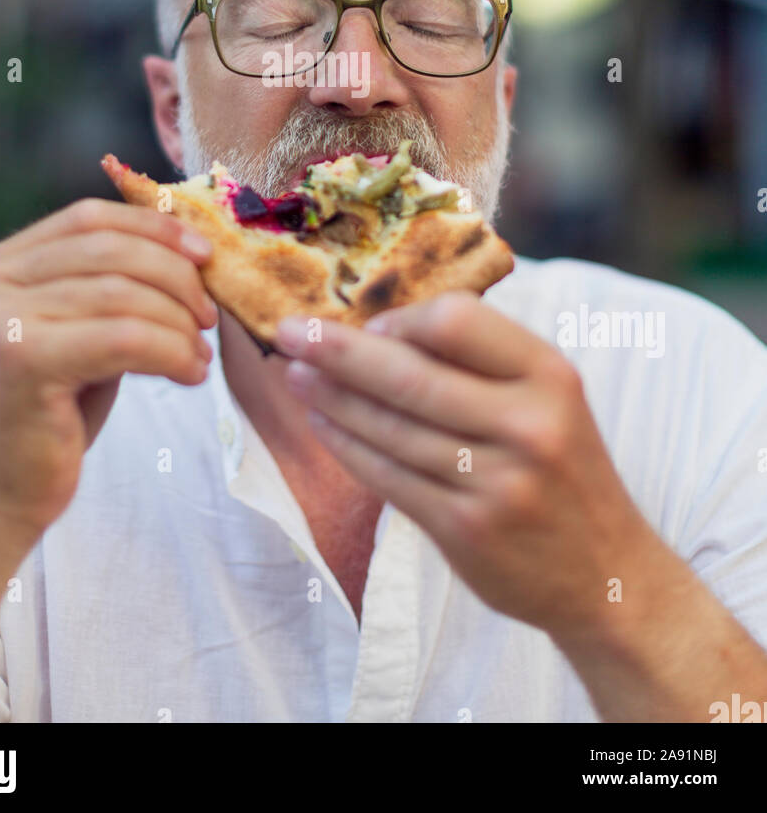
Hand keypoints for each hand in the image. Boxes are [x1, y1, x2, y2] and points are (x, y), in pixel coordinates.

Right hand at [0, 198, 216, 546]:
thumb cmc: (47, 418)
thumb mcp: (75, 335)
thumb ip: (108, 290)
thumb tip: (188, 253)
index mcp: (0, 265)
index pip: (89, 217)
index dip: (154, 227)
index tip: (204, 252)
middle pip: (111, 249)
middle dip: (176, 277)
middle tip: (209, 316)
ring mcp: (1, 318)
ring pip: (124, 294)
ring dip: (179, 323)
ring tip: (199, 355)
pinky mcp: (23, 360)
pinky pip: (125, 338)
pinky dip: (171, 352)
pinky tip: (189, 375)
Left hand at [275, 292, 658, 641]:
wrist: (605, 575)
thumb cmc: (562, 469)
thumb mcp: (550, 399)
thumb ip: (483, 362)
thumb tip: (381, 326)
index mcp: (548, 374)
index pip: (457, 320)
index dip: (402, 318)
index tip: (371, 324)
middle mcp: (527, 424)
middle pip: (411, 375)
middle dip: (338, 350)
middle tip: (290, 331)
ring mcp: (495, 481)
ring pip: (390, 427)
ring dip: (331, 397)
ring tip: (294, 373)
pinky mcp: (464, 528)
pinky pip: (387, 476)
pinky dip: (346, 445)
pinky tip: (320, 423)